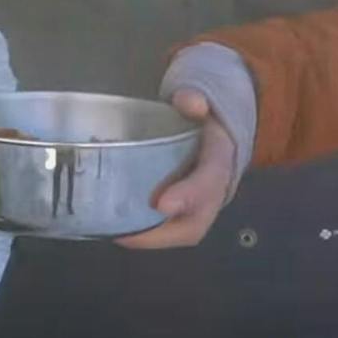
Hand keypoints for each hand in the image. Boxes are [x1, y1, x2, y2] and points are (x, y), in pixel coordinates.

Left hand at [114, 89, 237, 250]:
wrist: (217, 131)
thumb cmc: (202, 118)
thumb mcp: (200, 101)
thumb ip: (193, 99)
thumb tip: (190, 102)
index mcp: (220, 159)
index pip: (210, 180)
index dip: (188, 195)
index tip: (161, 204)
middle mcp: (214, 190)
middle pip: (196, 223)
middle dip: (163, 233)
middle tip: (126, 234)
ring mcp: (201, 205)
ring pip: (183, 232)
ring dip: (151, 238)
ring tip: (117, 234)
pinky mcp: (186, 211)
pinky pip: (170, 229)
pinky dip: (147, 233)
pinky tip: (118, 228)